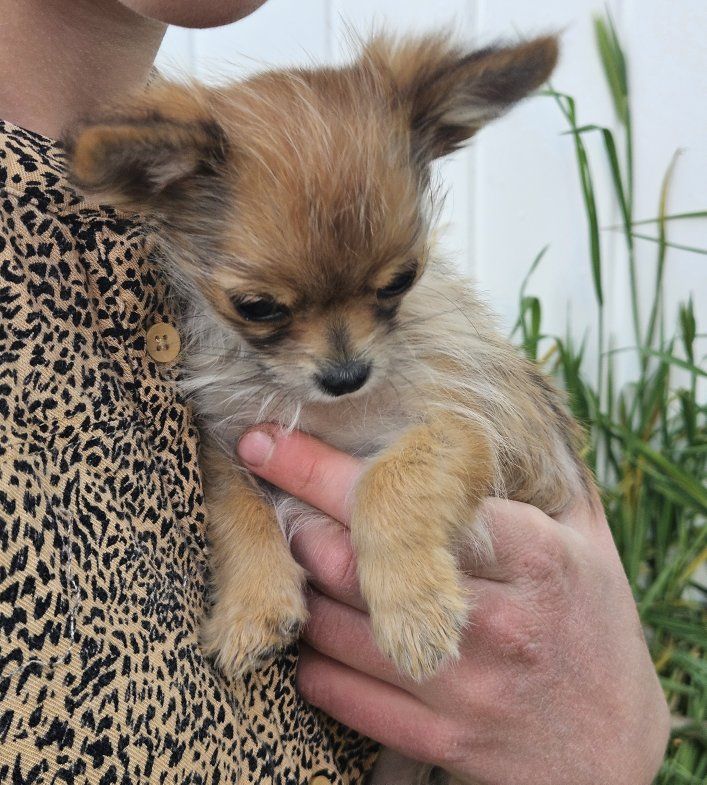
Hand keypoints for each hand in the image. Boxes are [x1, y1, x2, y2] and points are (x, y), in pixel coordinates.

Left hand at [237, 427, 669, 784]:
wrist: (613, 751)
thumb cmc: (594, 627)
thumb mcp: (590, 544)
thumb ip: (548, 477)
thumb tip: (515, 406)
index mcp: (532, 556)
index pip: (405, 500)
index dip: (320, 468)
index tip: (264, 443)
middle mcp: (496, 620)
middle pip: (354, 561)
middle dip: (300, 528)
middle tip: (283, 511)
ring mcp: (465, 687)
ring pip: (336, 628)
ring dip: (302, 591)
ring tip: (299, 568)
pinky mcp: (442, 738)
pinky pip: (341, 695)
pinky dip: (312, 660)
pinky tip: (316, 636)